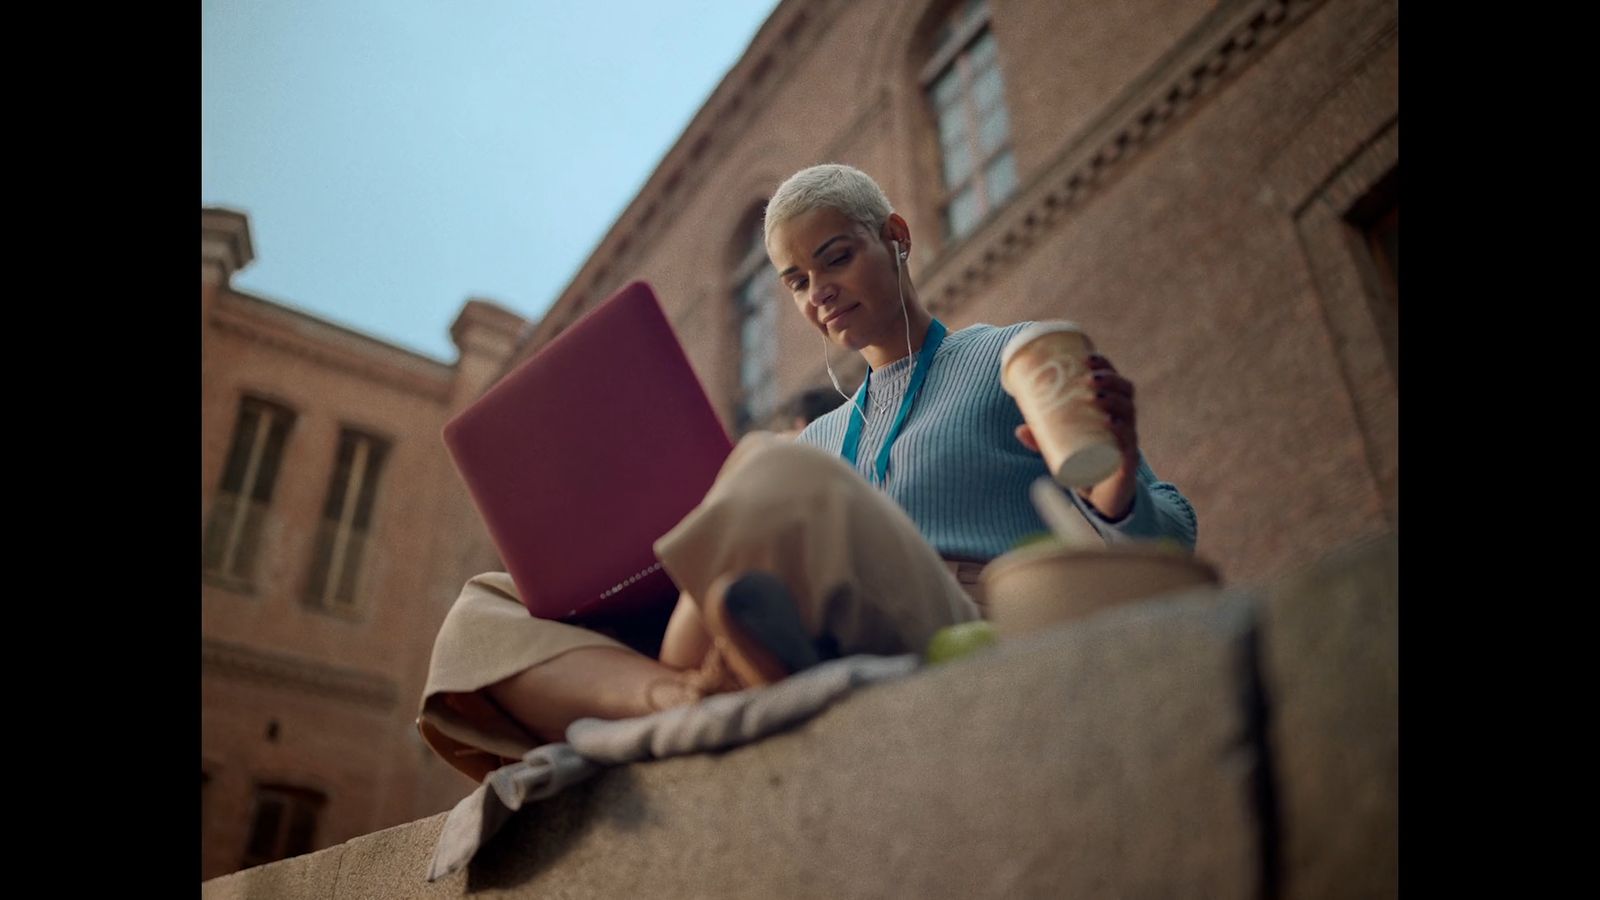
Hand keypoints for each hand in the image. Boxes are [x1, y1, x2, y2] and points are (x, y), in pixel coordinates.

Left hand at [1013, 352, 1139, 519]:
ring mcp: (1129, 439)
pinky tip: (1111, 423)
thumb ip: (1042, 439)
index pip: (1116, 380)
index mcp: (1114, 410)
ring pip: (1129, 412)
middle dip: (1109, 379)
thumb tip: (1020, 429)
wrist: (1104, 496)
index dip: (1106, 365)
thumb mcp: (1062, 446)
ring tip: (1096, 397)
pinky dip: (1121, 431)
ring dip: (1114, 400)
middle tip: (1088, 379)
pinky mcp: (1129, 459)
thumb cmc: (1086, 462)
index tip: (1088, 357)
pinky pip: (1129, 441)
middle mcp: (1126, 421)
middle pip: (1126, 391)